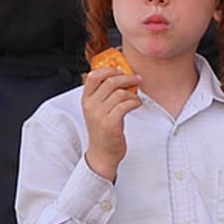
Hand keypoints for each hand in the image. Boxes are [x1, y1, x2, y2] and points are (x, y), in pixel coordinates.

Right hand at [81, 63, 140, 180]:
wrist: (102, 153)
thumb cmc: (103, 131)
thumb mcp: (98, 110)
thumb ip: (104, 95)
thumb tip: (121, 77)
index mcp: (86, 100)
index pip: (93, 76)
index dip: (108, 70)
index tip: (121, 70)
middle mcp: (90, 106)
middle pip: (110, 82)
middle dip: (127, 78)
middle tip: (137, 79)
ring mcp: (99, 115)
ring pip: (120, 93)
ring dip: (133, 93)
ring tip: (136, 99)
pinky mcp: (110, 124)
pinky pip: (125, 105)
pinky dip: (135, 102)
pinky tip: (137, 105)